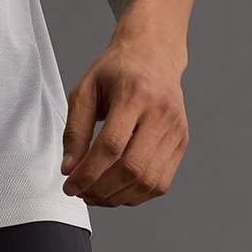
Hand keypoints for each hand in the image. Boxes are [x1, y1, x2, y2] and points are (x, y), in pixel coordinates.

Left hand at [59, 41, 188, 206]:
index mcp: (135, 94)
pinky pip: (161, 182)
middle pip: (132, 168)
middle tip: (82, 193)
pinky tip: (118, 190)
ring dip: (118, 197)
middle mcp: (161, 113)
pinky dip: (137, 195)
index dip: (88, 173)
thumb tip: (69, 169)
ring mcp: (175, 129)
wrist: (154, 53)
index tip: (70, 186)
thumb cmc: (117, 71)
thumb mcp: (85, 90)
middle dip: (102, 190)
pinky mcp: (182, 141)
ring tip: (96, 194)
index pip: (111, 145)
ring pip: (148, 181)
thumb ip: (75, 130)